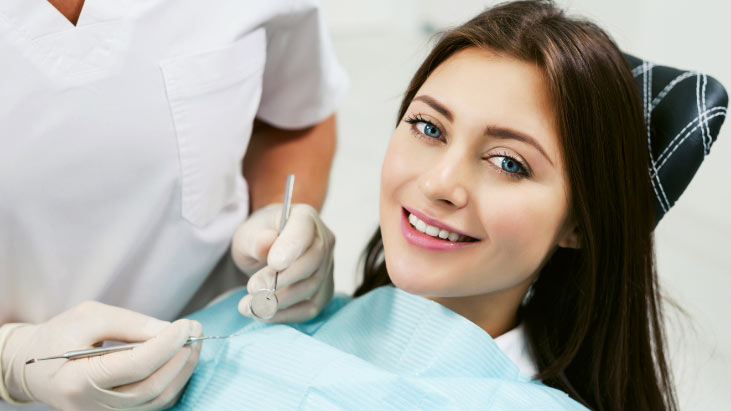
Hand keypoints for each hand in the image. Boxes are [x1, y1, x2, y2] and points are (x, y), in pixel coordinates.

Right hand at [0, 302, 201, 409]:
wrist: (34, 366)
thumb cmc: (59, 336)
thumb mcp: (88, 317)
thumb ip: (129, 323)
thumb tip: (168, 330)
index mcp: (79, 381)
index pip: (135, 367)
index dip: (166, 346)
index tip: (186, 326)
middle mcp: (93, 406)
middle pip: (152, 387)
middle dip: (180, 357)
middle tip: (195, 330)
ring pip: (158, 399)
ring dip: (183, 369)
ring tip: (193, 341)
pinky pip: (155, 402)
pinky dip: (174, 381)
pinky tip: (181, 358)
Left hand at [231, 203, 334, 322]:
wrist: (266, 252)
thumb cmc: (258, 238)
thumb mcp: (248, 234)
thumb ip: (256, 239)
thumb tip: (267, 243)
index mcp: (305, 217)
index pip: (303, 231)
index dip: (291, 248)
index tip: (273, 264)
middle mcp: (323, 240)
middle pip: (313, 262)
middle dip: (281, 280)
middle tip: (253, 289)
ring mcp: (327, 266)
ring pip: (311, 287)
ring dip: (279, 301)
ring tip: (249, 305)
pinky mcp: (323, 290)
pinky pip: (310, 307)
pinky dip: (286, 315)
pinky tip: (264, 314)